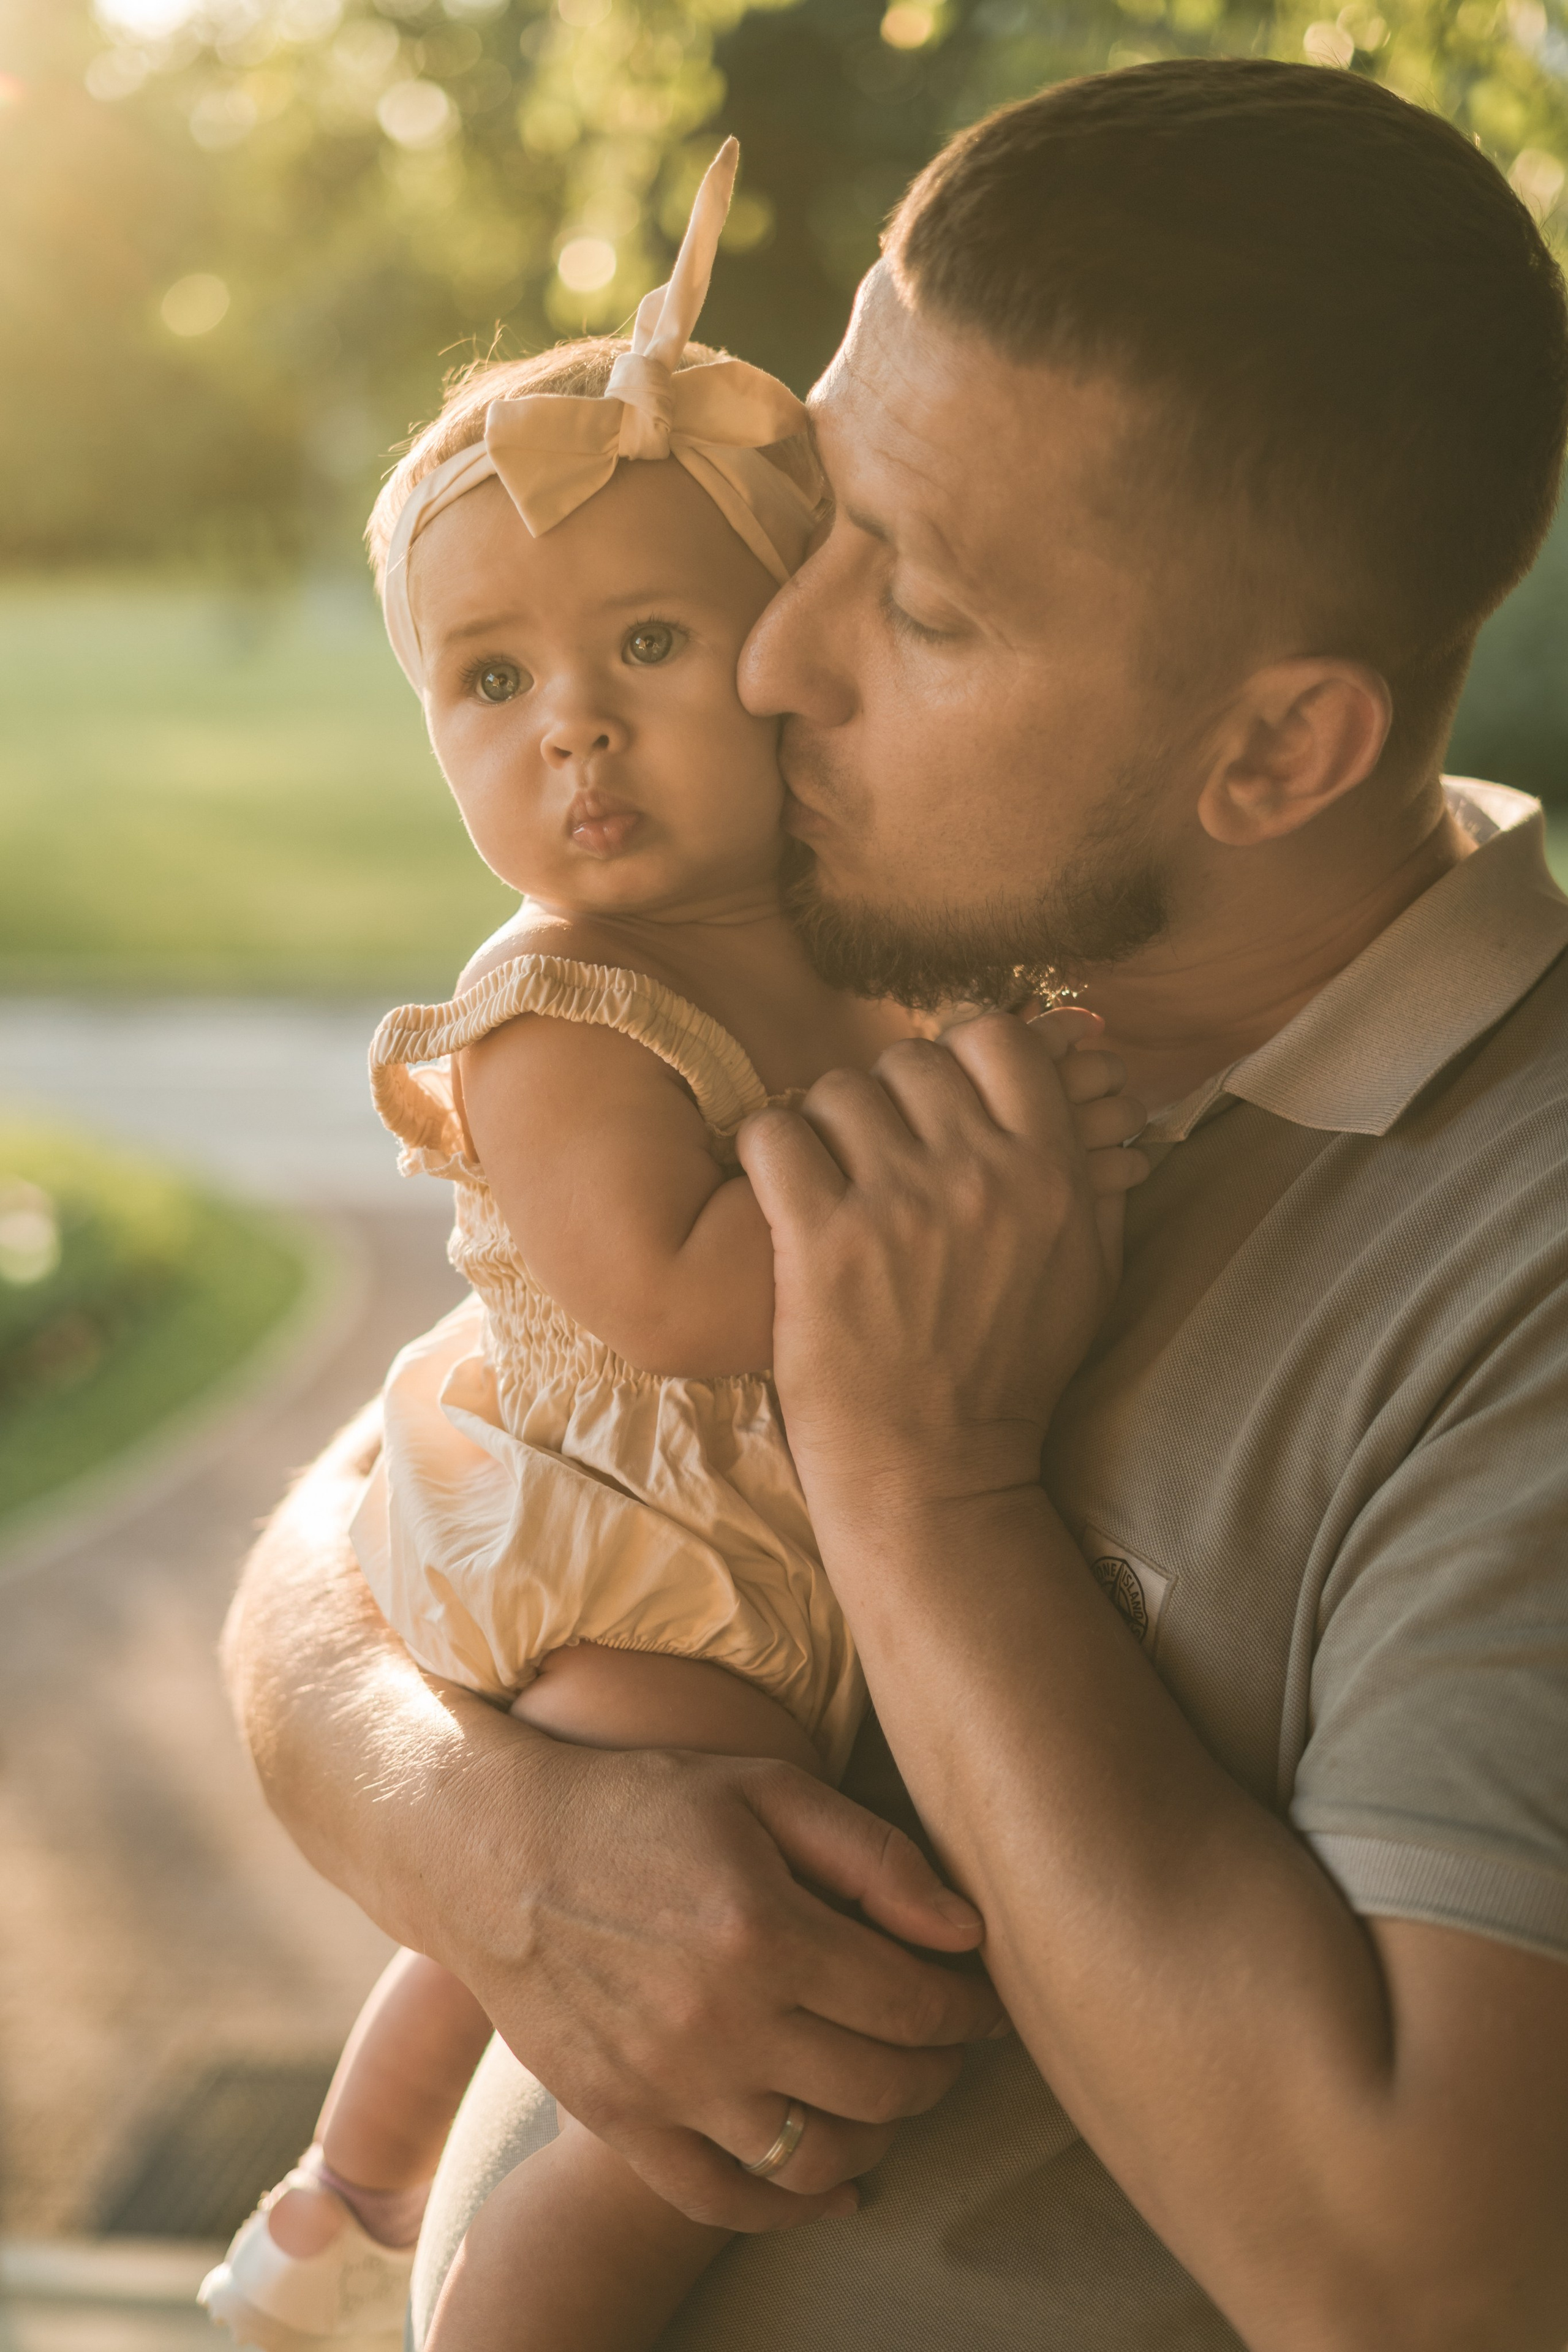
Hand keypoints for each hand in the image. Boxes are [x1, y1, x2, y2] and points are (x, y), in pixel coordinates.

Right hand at [449, 1738, 1004, 2230]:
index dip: (967, 2011)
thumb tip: (968, 1932)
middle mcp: (721, 2023)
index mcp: (766, 1931)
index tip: (982, 2001)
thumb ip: (875, 1857)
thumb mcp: (764, 1790)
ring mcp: (668, 2086)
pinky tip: (838, 2188)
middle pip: (881, 2088)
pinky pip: (727, 2201)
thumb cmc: (641, 1803)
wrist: (494, 1849)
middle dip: (940, 2071)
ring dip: (881, 2139)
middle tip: (950, 2046)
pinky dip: (795, 2208)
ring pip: (817, 2158)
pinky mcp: (621, 2122)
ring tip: (893, 2100)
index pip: (912, 2005)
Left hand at [738, 1007, 1145, 1508]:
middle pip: (911, 1060)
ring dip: (827, 1125)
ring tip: (830, 1176)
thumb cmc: (1010, 1377)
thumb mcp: (1090, 1280)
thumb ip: (1096, 1184)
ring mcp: (896, 1206)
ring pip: (839, 1091)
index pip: (998, 1036)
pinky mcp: (821, 1242)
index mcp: (1050, 1174)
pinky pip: (775, 1134)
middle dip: (889, 1096)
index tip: (940, 1080)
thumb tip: (1110, 1107)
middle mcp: (978, 1176)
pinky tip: (782, 1188)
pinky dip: (769, 1149)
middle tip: (876, 1147)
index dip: (960, 1044)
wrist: (936, 1472)